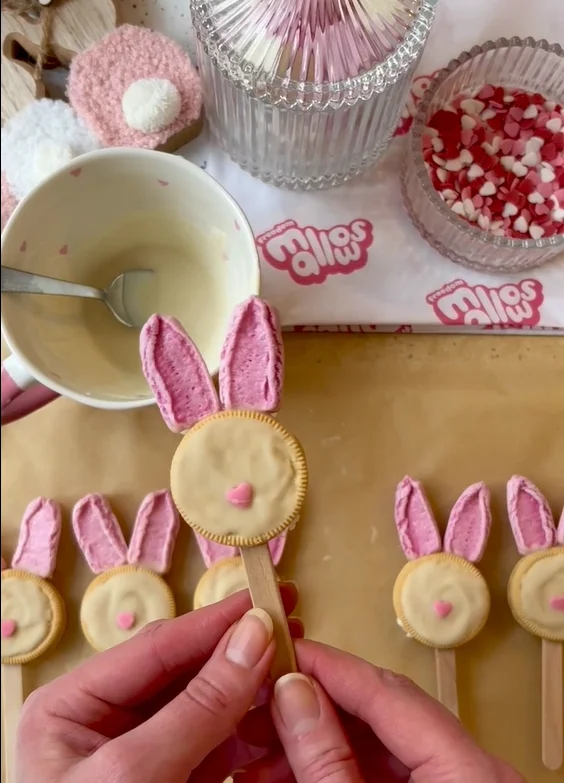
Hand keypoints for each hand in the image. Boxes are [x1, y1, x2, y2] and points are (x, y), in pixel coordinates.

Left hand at [16, 585, 301, 782]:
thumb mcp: (136, 775)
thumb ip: (199, 706)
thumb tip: (255, 636)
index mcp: (73, 706)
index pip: (158, 647)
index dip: (216, 622)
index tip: (267, 601)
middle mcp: (104, 722)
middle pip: (185, 673)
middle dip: (240, 656)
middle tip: (293, 629)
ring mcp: (138, 753)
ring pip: (206, 707)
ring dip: (252, 693)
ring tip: (297, 672)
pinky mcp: (168, 781)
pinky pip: (215, 746)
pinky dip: (250, 735)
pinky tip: (281, 719)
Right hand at [237, 640, 525, 782]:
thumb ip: (328, 760)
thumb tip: (292, 691)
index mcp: (469, 771)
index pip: (387, 691)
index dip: (326, 665)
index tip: (276, 652)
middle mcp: (466, 771)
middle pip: (375, 714)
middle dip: (306, 708)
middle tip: (252, 707)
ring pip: (369, 746)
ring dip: (308, 744)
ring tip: (253, 753)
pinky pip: (375, 772)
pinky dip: (327, 769)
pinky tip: (282, 774)